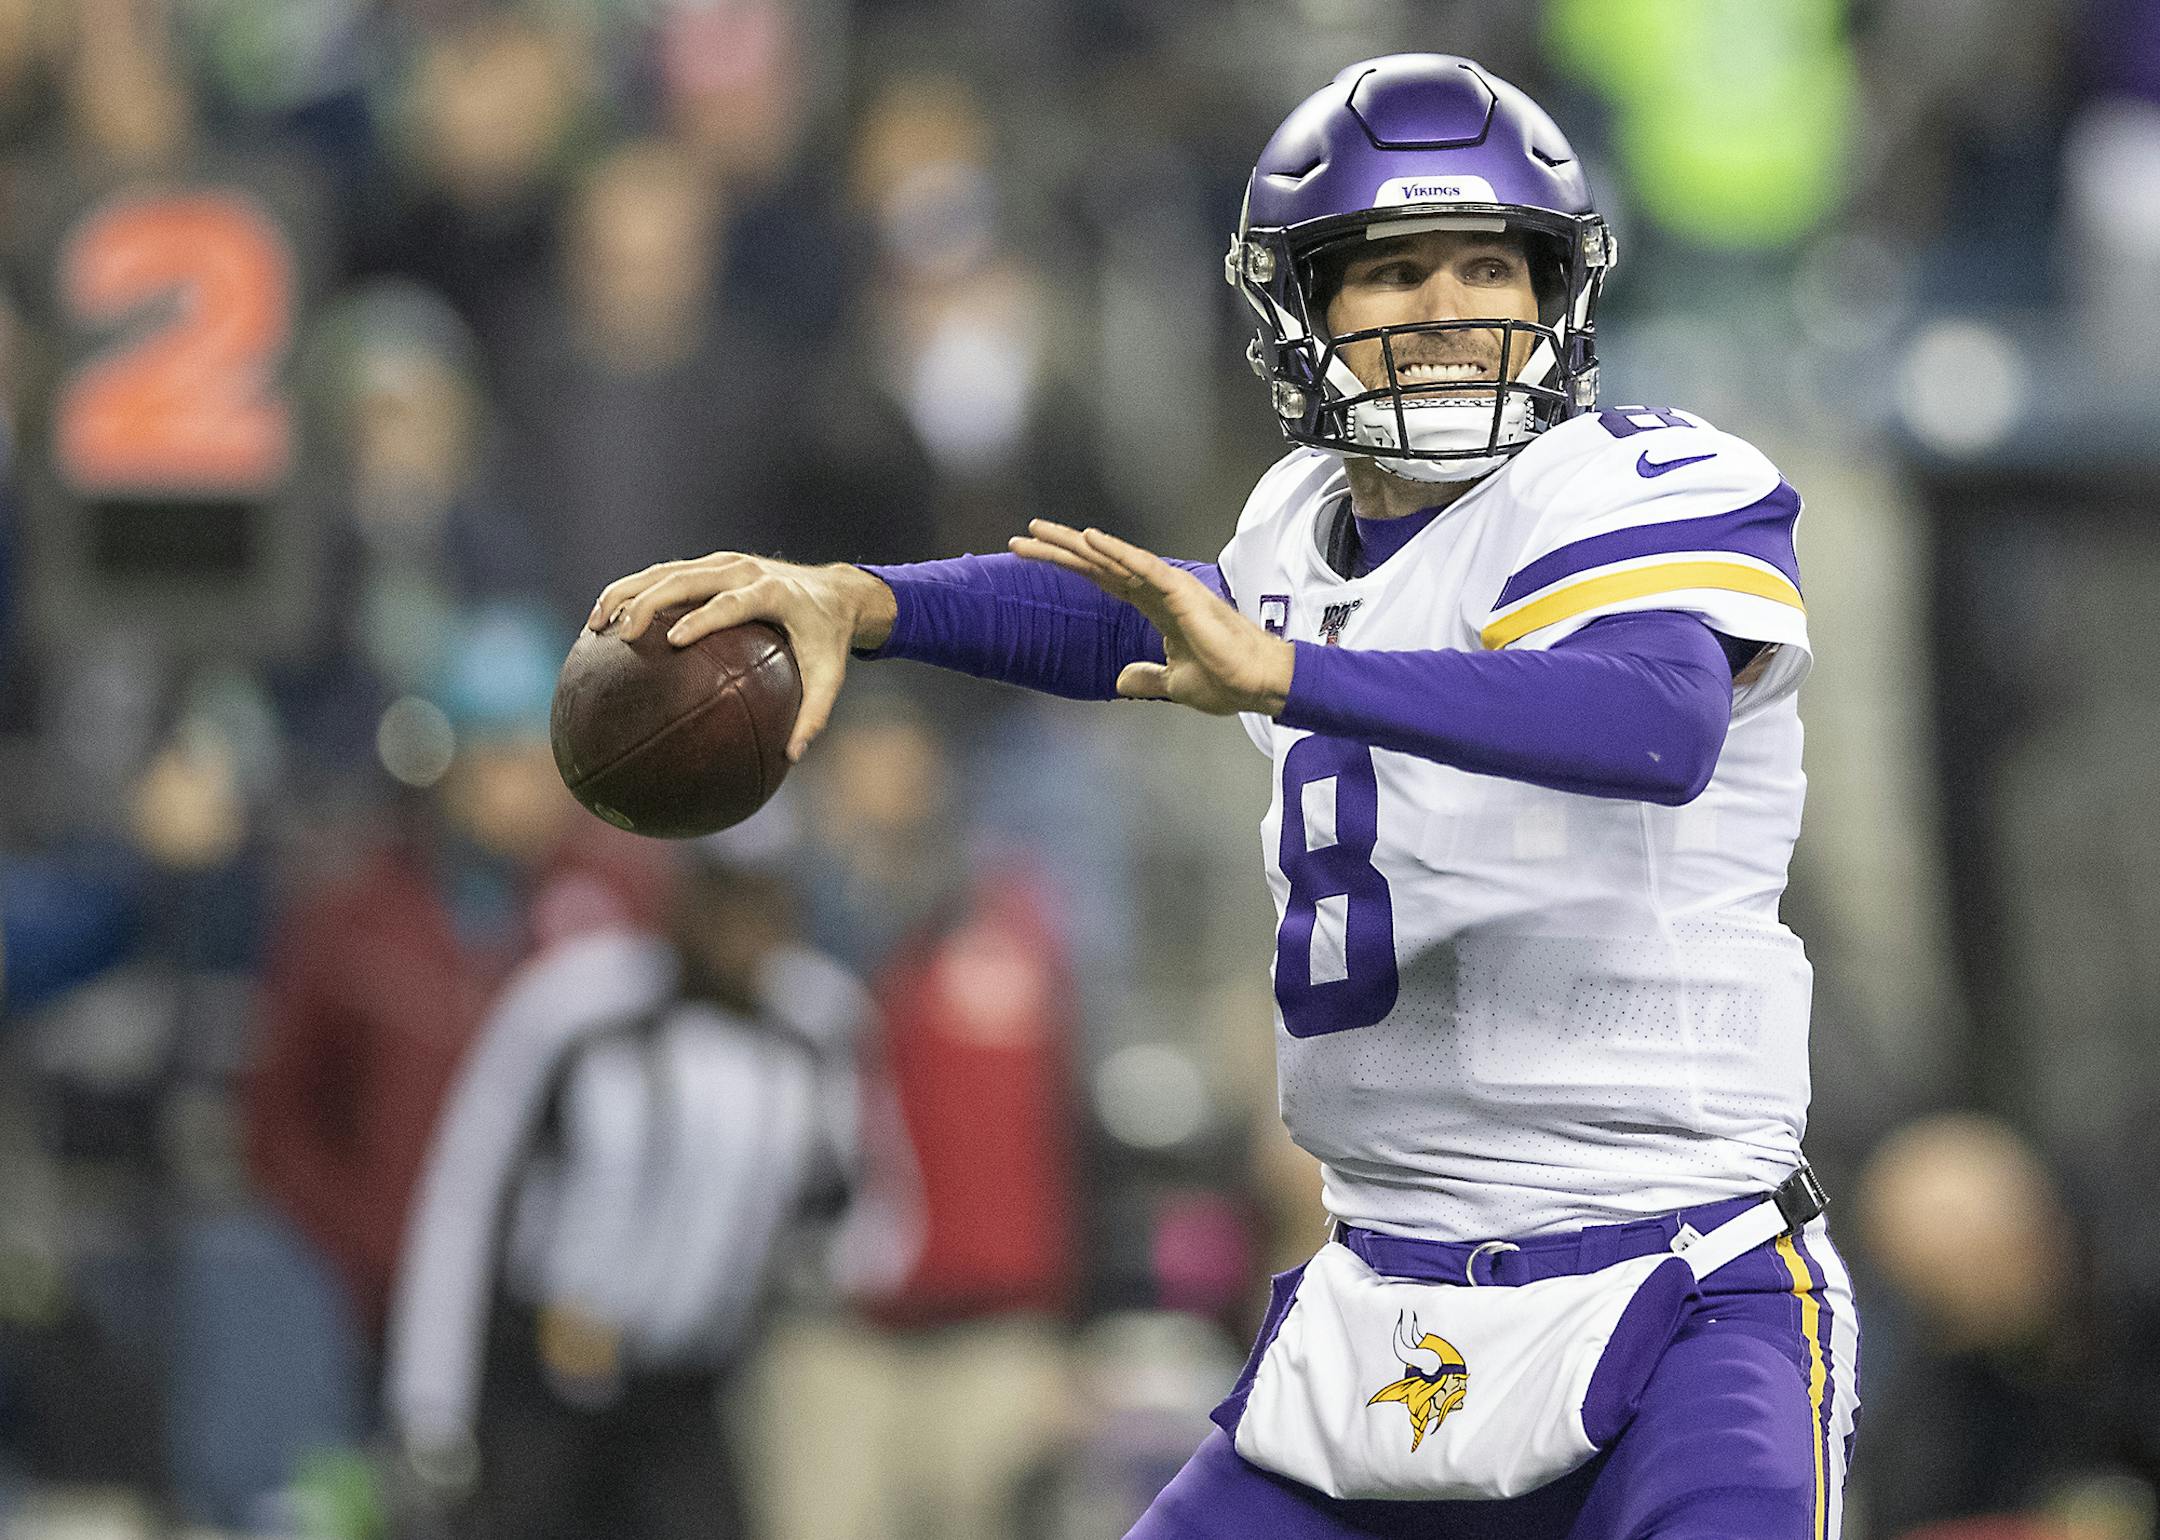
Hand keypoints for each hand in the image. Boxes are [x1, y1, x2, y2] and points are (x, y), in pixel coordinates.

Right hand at [588, 555, 897, 761]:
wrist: (834, 591)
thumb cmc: (828, 640)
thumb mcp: (830, 676)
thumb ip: (814, 714)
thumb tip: (791, 756)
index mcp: (773, 593)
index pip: (732, 603)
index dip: (703, 618)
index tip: (673, 640)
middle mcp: (743, 570)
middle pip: (686, 577)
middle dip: (648, 602)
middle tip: (620, 635)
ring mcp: (723, 562)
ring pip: (664, 571)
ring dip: (625, 593)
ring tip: (594, 626)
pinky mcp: (709, 564)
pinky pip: (663, 575)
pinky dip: (632, 593)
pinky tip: (604, 622)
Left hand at [1009, 521, 1294, 715]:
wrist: (1257, 685)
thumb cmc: (1226, 681)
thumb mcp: (1174, 683)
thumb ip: (1146, 676)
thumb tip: (1118, 679)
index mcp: (1154, 608)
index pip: (1102, 581)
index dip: (1069, 568)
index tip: (1035, 559)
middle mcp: (1158, 590)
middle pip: (1098, 564)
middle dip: (1058, 551)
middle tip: (1019, 539)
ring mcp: (1169, 588)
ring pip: (1113, 559)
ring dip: (1074, 544)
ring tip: (1038, 531)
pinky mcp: (1182, 592)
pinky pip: (1142, 567)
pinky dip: (1115, 551)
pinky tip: (1088, 539)